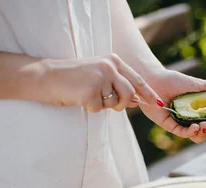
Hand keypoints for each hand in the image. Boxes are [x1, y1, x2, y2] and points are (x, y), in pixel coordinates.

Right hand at [41, 53, 161, 112]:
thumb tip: (138, 101)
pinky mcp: (91, 92)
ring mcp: (100, 79)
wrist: (46, 76)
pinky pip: (99, 109)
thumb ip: (118, 85)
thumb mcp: (99, 76)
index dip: (149, 93)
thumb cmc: (73, 79)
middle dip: (124, 104)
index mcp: (113, 61)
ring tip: (90, 96)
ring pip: (115, 103)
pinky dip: (90, 108)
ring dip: (105, 106)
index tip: (159, 103)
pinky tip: (79, 97)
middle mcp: (109, 67)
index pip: (137, 79)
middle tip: (113, 105)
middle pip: (130, 94)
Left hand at [140, 69, 205, 142]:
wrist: (153, 80)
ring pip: (200, 136)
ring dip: (205, 133)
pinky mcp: (172, 127)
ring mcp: (185, 124)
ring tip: (204, 125)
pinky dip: (192, 132)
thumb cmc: (175, 81)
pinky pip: (184, 134)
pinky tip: (195, 126)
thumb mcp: (198, 83)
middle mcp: (197, 118)